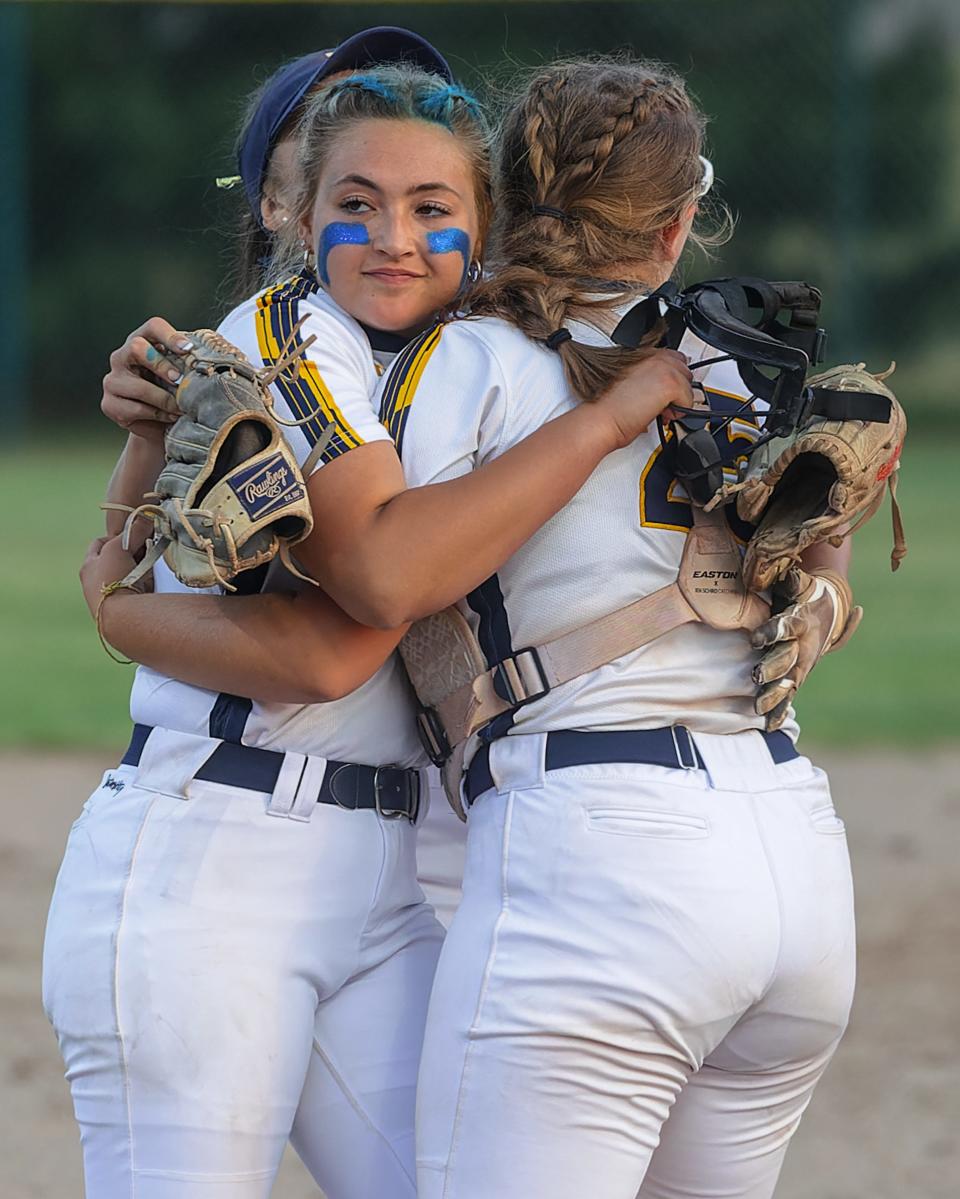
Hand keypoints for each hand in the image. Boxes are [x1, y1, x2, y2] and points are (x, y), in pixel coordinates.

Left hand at [80, 536, 151, 618]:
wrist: (122, 618)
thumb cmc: (114, 578)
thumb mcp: (120, 547)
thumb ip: (134, 531)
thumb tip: (147, 516)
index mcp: (87, 567)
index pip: (100, 544)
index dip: (118, 537)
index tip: (135, 537)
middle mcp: (94, 584)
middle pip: (115, 560)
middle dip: (131, 554)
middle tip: (146, 550)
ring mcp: (111, 599)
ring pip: (128, 576)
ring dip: (139, 570)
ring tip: (152, 567)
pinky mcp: (125, 611)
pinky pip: (138, 591)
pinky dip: (146, 585)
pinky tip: (154, 584)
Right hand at [101, 318, 192, 442]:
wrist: (160, 426)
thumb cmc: (175, 394)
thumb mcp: (183, 375)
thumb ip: (190, 364)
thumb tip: (217, 357)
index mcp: (142, 341)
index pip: (152, 327)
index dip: (169, 336)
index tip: (188, 349)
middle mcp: (122, 357)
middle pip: (137, 348)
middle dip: (162, 364)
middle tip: (180, 380)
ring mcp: (112, 380)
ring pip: (138, 385)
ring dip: (165, 398)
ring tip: (183, 407)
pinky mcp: (110, 404)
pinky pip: (135, 408)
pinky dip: (158, 414)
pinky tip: (171, 417)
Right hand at [595, 349, 693, 448]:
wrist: (601, 419)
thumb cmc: (607, 409)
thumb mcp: (630, 385)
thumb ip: (649, 380)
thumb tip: (664, 392)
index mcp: (643, 355)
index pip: (674, 359)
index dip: (672, 378)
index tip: (664, 394)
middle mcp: (654, 357)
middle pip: (685, 371)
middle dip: (677, 390)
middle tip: (659, 405)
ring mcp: (663, 368)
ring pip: (688, 386)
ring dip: (677, 401)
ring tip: (657, 411)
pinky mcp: (670, 384)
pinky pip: (689, 400)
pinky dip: (678, 413)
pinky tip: (660, 415)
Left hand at [751, 567, 860, 729]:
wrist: (831, 610)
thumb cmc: (808, 594)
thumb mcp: (802, 584)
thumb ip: (792, 580)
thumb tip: (786, 570)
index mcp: (801, 622)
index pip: (785, 627)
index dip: (772, 632)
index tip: (755, 639)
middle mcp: (803, 646)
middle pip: (786, 659)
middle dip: (771, 669)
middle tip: (754, 676)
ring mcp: (802, 665)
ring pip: (788, 682)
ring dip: (773, 695)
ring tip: (758, 708)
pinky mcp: (798, 676)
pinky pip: (790, 696)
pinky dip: (781, 711)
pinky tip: (769, 727)